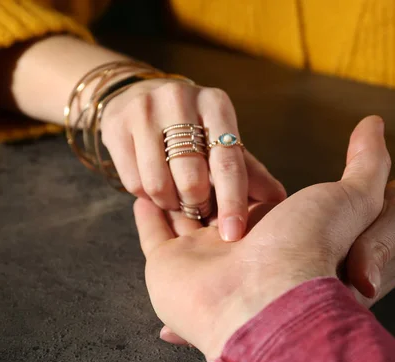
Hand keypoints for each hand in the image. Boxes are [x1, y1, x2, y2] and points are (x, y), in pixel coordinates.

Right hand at [102, 79, 285, 240]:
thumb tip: (278, 199)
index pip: (227, 161)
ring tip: (177, 197)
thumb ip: (248, 170)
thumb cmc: (192, 127)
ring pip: (158, 184)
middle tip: (200, 208)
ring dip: (170, 203)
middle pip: (192, 178)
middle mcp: (180, 100)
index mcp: (216, 104)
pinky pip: (133, 184)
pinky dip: (147, 196)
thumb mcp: (222, 139)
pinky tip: (154, 183)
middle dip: (198, 205)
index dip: (232, 201)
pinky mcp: (115, 127)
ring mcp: (144, 111)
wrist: (138, 94)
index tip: (232, 233)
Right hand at [134, 116, 390, 361]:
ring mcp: (201, 255)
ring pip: (183, 216)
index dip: (246, 175)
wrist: (266, 300)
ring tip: (164, 167)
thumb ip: (367, 161)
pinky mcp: (167, 265)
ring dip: (175, 192)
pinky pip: (152, 232)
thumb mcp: (354, 196)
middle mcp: (237, 243)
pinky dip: (147, 213)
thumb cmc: (312, 248)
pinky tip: (142, 194)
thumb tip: (377, 122)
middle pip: (217, 206)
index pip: (256, 194)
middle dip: (206, 188)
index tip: (236, 153)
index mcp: (275, 228)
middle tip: (190, 159)